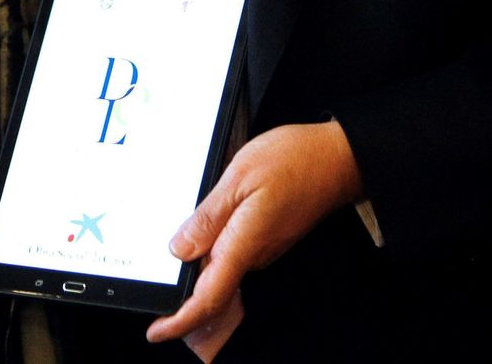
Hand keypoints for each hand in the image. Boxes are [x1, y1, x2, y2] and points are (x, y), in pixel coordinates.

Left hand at [145, 121, 363, 356]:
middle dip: (181, 292)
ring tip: (169, 254)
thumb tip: (180, 248)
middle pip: (210, 287)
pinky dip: (211, 251)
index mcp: (243, 244)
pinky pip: (232, 252)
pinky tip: (200, 233)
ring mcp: (263, 248)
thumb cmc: (294, 161)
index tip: (157, 332)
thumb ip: (208, 216)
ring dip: (195, 267)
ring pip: (220, 267)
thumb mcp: (239, 176)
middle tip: (153, 288)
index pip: (208, 297)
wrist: (338, 158)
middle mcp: (254, 255)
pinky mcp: (268, 237)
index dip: (180, 321)